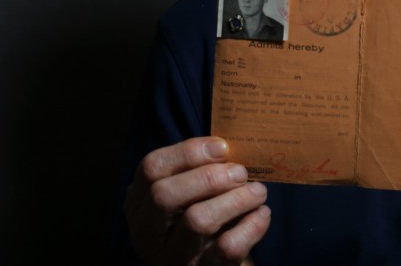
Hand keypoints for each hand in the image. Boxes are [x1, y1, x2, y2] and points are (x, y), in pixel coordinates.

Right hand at [124, 136, 271, 265]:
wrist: (213, 263)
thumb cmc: (203, 212)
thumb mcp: (188, 191)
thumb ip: (199, 167)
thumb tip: (225, 145)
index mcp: (138, 203)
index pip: (151, 168)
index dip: (188, 152)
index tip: (222, 148)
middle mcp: (146, 232)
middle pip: (165, 195)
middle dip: (209, 177)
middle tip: (241, 173)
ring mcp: (170, 257)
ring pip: (198, 221)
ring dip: (236, 199)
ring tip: (258, 192)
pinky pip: (226, 248)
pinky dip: (251, 226)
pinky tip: (261, 214)